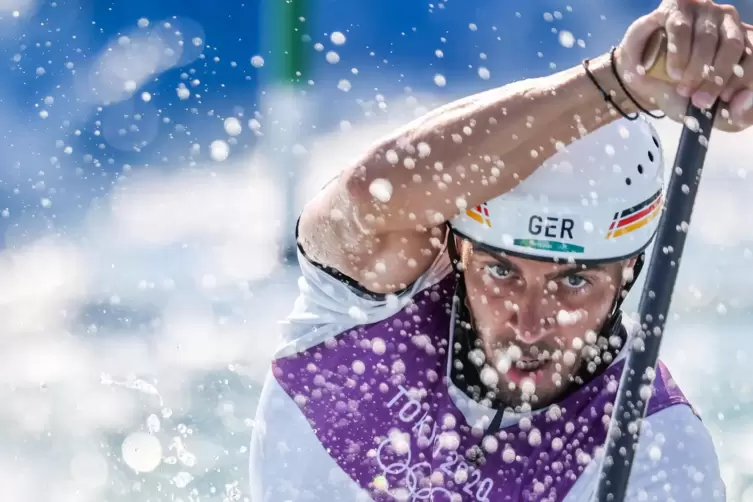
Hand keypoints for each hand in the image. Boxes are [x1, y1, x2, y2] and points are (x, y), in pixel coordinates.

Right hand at [616, 0, 752, 131]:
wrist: (640, 82)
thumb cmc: (677, 93)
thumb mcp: (708, 112)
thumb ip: (734, 115)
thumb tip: (745, 101)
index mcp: (742, 45)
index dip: (742, 77)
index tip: (724, 99)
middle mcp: (727, 23)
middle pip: (733, 45)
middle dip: (716, 78)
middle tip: (699, 101)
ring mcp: (702, 11)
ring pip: (707, 37)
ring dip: (695, 68)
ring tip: (682, 87)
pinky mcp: (676, 8)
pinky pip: (681, 30)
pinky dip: (678, 55)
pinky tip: (673, 72)